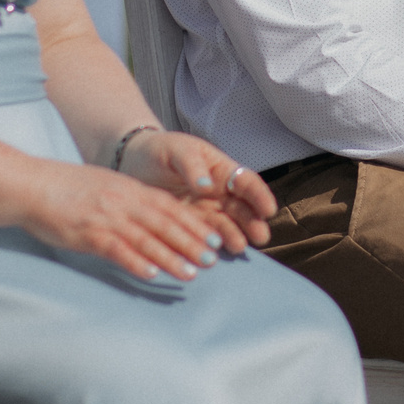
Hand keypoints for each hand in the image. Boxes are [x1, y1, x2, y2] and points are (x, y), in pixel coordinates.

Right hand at [20, 158, 238, 281]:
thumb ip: (130, 199)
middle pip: (165, 223)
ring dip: (171, 257)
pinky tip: (152, 275)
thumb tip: (154, 216)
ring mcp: (107, 218)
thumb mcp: (106, 185)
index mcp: (129, 189)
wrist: (33, 185)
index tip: (213, 237)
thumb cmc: (68, 187)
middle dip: (191, 242)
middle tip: (213, 259)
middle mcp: (123, 202)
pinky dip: (136, 262)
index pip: (170, 207)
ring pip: (146, 239)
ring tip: (191, 273)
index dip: (194, 223)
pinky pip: (117, 250)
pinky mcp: (88, 234)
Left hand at [118, 130, 276, 251]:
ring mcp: (205, 211)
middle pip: (242, 208)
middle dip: (253, 222)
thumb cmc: (160, 151)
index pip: (247, 182)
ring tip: (238, 247)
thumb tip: (206, 185)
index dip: (260, 196)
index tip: (269, 209)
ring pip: (226, 225)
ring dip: (235, 236)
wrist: (134, 164)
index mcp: (221, 170)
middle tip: (260, 236)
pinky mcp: (189, 226)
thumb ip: (192, 164)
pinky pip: (204, 237)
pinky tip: (215, 252)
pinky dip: (211, 245)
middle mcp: (219, 193)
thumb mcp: (177, 150)